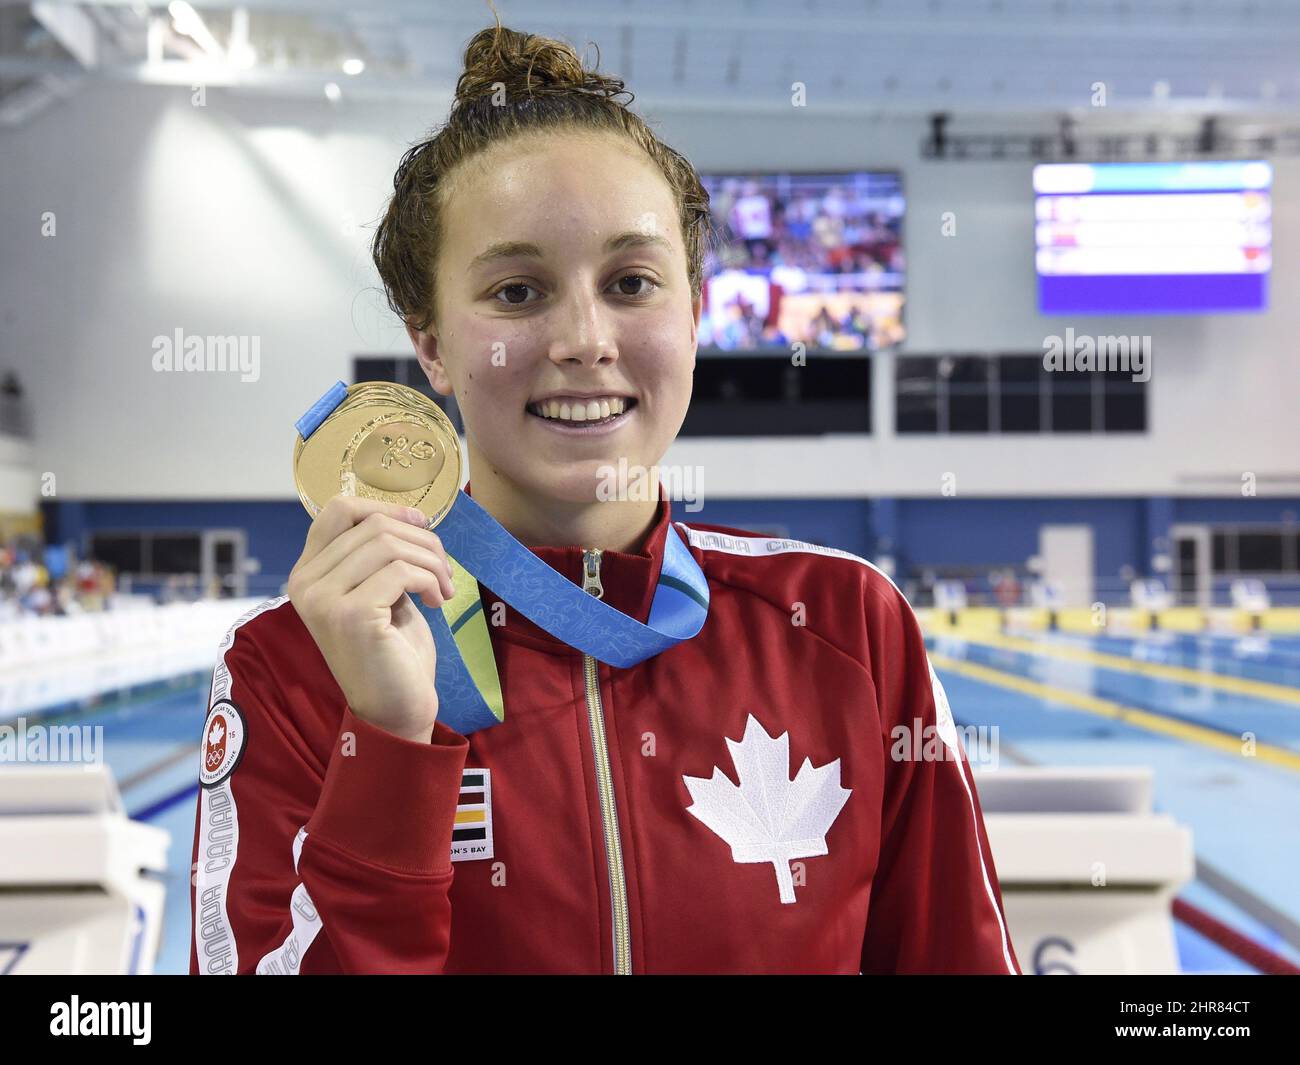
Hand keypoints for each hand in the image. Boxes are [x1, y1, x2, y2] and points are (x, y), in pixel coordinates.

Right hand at [287, 496, 455, 742]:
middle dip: (422, 540)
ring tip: (443, 587)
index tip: (421, 525)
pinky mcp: (351, 614)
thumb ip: (377, 557)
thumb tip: (406, 515)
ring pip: (389, 543)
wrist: (394, 711)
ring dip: (431, 560)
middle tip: (444, 570)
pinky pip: (401, 570)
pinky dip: (429, 579)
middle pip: (371, 524)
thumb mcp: (380, 593)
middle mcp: (305, 583)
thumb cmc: (392, 652)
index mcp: (307, 573)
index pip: (337, 510)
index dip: (384, 507)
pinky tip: (436, 602)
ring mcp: (323, 599)